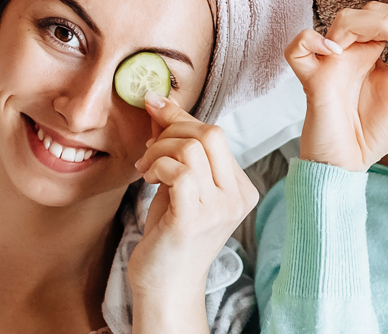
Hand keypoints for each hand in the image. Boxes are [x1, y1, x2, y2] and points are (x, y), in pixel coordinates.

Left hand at [127, 92, 257, 307]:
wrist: (165, 286)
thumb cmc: (170, 236)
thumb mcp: (177, 185)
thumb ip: (175, 147)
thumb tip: (158, 103)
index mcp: (241, 188)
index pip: (217, 134)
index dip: (181, 118)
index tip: (154, 109)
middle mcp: (237, 197)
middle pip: (211, 134)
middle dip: (171, 130)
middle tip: (149, 151)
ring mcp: (219, 209)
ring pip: (192, 148)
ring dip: (158, 151)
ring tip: (146, 170)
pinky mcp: (195, 219)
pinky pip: (179, 171)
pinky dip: (157, 167)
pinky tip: (148, 182)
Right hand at [286, 0, 387, 171]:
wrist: (347, 165)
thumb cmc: (370, 129)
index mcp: (372, 48)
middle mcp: (350, 49)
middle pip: (374, 10)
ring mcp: (329, 62)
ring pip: (345, 20)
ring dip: (381, 25)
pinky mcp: (310, 80)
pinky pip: (298, 48)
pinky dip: (313, 41)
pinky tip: (337, 51)